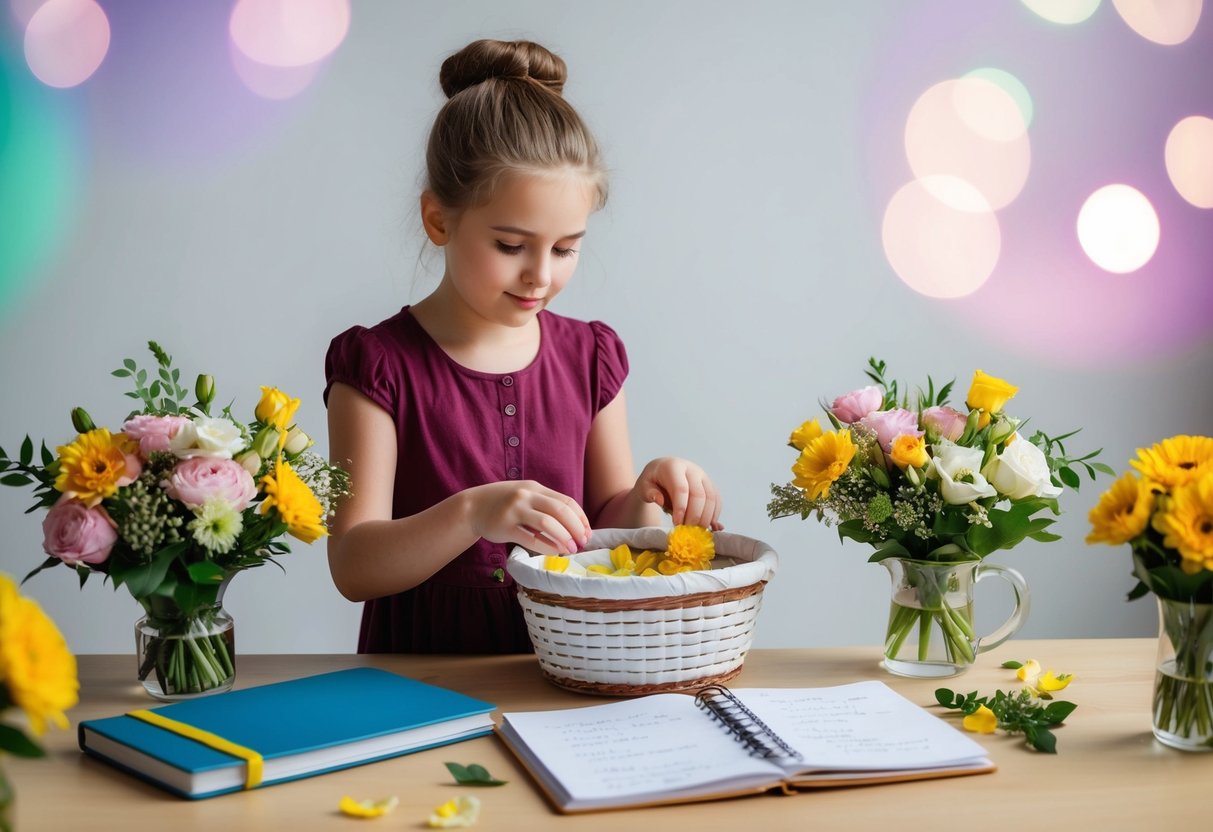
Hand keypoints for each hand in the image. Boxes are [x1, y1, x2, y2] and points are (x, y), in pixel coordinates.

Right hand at [467, 481, 590, 555]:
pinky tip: (554, 552)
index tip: (587, 532)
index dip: (580, 518)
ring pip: (547, 523)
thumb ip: (546, 505)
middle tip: (583, 542)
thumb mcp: (526, 496)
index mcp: (535, 488)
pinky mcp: (505, 526)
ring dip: (563, 537)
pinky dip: (546, 546)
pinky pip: (530, 538)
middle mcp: (526, 496)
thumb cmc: (505, 504)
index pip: (566, 501)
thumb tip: (574, 527)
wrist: (473, 507)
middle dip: (576, 528)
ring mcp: (514, 510)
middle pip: (560, 510)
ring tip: (570, 549)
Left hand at [635, 457, 722, 529]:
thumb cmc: (652, 481)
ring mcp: (703, 477)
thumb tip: (660, 500)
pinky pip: (717, 501)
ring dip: (706, 518)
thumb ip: (649, 492)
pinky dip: (714, 515)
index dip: (681, 507)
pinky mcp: (710, 485)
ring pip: (711, 498)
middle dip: (694, 516)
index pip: (681, 488)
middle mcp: (692, 469)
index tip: (677, 523)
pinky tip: (706, 527)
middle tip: (687, 531)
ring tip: (695, 531)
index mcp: (674, 467)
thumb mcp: (643, 485)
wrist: (663, 471)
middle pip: (699, 494)